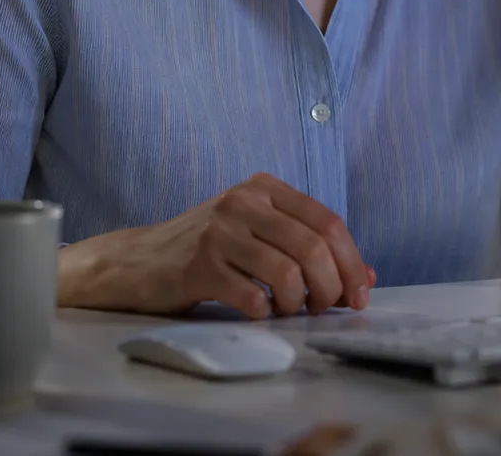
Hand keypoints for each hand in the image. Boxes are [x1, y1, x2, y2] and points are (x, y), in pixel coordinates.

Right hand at [57, 173, 374, 318]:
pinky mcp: (197, 264)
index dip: (351, 261)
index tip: (359, 293)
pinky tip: (259, 312)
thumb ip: (308, 248)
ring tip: (291, 310)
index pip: (327, 221)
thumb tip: (364, 278)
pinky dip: (265, 311)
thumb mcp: (259, 235)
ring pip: (286, 270)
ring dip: (299, 300)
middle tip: (327, 308)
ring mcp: (219, 231)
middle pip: (312, 245)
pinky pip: (250, 294)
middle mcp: (243, 202)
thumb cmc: (208, 249)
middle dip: (331, 285)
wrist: (136, 261)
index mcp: (265, 188)